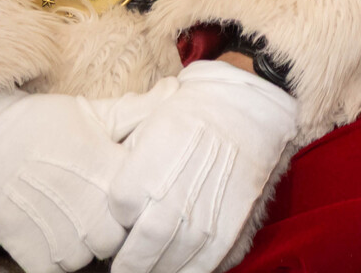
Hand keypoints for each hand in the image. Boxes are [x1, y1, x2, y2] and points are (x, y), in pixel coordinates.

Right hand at [0, 85, 174, 272]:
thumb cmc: (36, 121)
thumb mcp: (91, 112)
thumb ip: (137, 111)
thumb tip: (175, 91)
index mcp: (109, 170)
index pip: (143, 207)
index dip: (135, 207)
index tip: (124, 200)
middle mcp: (88, 203)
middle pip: (117, 239)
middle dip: (109, 230)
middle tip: (90, 212)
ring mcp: (57, 229)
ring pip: (86, 258)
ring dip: (81, 247)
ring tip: (67, 221)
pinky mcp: (26, 249)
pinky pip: (55, 270)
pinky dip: (52, 261)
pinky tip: (47, 237)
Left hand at [109, 58, 299, 272]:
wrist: (249, 105)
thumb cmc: (193, 111)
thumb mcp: (148, 124)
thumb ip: (126, 162)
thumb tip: (111, 195)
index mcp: (147, 171)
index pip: (118, 215)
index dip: (116, 221)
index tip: (118, 222)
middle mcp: (174, 199)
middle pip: (139, 250)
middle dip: (129, 263)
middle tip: (122, 268)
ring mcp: (204, 217)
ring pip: (170, 263)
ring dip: (155, 270)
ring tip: (148, 268)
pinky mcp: (231, 227)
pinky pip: (203, 264)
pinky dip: (187, 271)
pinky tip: (177, 268)